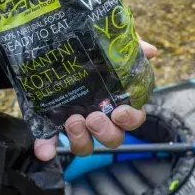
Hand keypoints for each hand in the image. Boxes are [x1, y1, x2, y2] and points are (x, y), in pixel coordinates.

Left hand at [33, 37, 157, 161]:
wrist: (52, 42)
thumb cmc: (89, 48)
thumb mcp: (108, 43)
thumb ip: (129, 47)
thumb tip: (150, 51)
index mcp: (117, 99)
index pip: (133, 118)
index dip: (130, 120)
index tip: (120, 113)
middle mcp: (99, 115)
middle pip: (113, 138)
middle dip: (105, 133)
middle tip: (93, 118)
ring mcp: (76, 122)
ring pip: (85, 146)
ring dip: (81, 141)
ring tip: (72, 122)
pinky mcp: (51, 123)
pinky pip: (50, 143)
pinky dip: (47, 149)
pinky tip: (44, 152)